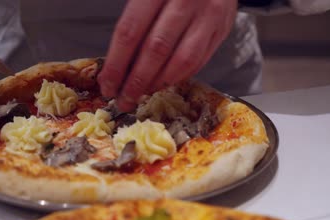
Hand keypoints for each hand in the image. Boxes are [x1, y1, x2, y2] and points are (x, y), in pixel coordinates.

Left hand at [98, 0, 237, 111]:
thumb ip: (131, 27)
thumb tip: (113, 70)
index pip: (130, 32)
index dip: (116, 64)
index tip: (108, 85)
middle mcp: (185, 0)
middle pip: (155, 50)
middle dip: (136, 81)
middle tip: (124, 100)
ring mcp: (208, 15)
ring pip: (181, 60)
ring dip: (158, 83)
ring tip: (143, 94)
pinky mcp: (222, 28)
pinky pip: (199, 61)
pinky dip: (179, 77)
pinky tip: (164, 82)